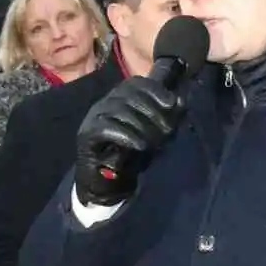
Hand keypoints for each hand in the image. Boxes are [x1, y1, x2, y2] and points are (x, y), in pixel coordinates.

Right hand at [74, 75, 185, 206]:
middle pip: (129, 95)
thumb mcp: (156, 134)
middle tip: (168, 131)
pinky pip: (106, 127)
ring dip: (143, 126)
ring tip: (156, 142)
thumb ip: (167, 118)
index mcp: (121, 98)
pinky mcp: (86, 134)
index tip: (172, 103)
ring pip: (118, 110)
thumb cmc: (132, 154)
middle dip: (153, 111)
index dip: (155, 90)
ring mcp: (93, 117)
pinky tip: (140, 146)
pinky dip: (127, 136)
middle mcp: (105, 103)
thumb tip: (179, 101)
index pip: (136, 83)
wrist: (108, 182)